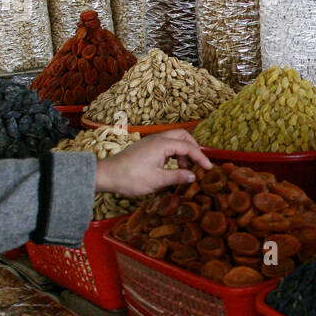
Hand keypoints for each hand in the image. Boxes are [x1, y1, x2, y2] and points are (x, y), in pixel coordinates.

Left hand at [93, 130, 211, 196]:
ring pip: (173, 140)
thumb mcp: (157, 180)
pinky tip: (171, 168)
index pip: (188, 147)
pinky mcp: (145, 148)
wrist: (106, 175)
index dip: (201, 157)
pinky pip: (164, 145)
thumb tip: (193, 176)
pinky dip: (173, 154)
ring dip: (182, 152)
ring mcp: (150, 142)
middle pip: (182, 136)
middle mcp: (157, 139)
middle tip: (198, 163)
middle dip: (193, 148)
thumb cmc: (130, 177)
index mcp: (162, 144)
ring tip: (183, 169)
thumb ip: (177, 176)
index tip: (208, 168)